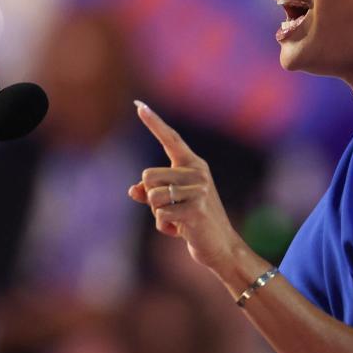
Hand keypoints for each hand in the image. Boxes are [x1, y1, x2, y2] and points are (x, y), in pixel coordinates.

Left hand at [128, 101, 243, 273]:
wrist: (220, 247)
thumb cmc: (193, 222)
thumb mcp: (170, 204)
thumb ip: (151, 194)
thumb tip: (132, 191)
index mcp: (192, 165)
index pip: (170, 138)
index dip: (153, 122)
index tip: (138, 104)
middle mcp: (197, 171)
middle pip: (148, 176)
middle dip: (151, 197)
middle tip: (172, 210)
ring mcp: (199, 189)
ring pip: (152, 196)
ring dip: (157, 214)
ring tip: (177, 220)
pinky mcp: (197, 208)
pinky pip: (160, 214)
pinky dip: (165, 227)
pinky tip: (181, 231)